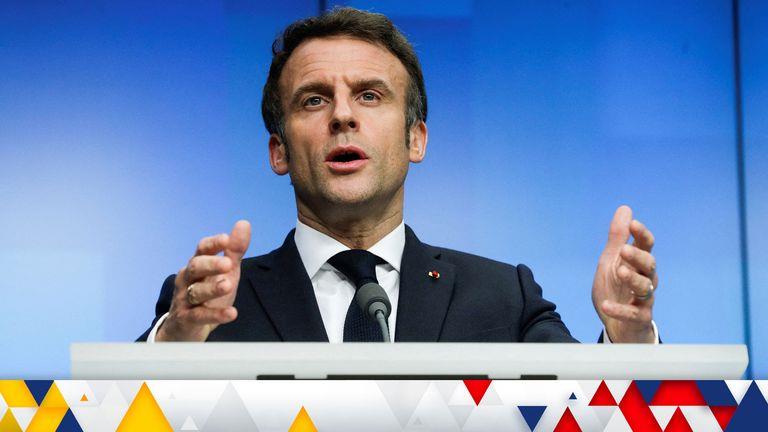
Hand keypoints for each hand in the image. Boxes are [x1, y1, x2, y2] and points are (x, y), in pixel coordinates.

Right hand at [156, 220, 250, 340]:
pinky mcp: (186, 319)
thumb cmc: (208, 294)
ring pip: (195, 292)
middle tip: (228, 263)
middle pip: (195, 268)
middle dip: (210, 264)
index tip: (226, 239)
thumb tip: (244, 223)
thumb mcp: (225, 271)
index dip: (213, 244)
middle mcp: (187, 279)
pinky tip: (232, 313)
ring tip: (228, 284)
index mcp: (197, 264)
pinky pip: (199, 316)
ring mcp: (184, 299)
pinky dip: (215, 315)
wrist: (185, 327)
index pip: (202, 249)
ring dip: (212, 288)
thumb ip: (234, 250)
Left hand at [592, 206, 657, 342]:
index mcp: (638, 263)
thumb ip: (618, 237)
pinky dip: (620, 310)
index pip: (646, 245)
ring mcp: (644, 299)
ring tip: (619, 272)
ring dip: (633, 279)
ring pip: (646, 287)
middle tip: (624, 250)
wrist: (616, 324)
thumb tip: (625, 209)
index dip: (641, 235)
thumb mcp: (611, 260)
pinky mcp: (639, 318)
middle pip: (649, 265)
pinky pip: (634, 314)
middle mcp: (645, 279)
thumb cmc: (616, 288)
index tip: (633, 224)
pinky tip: (606, 305)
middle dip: (638, 257)